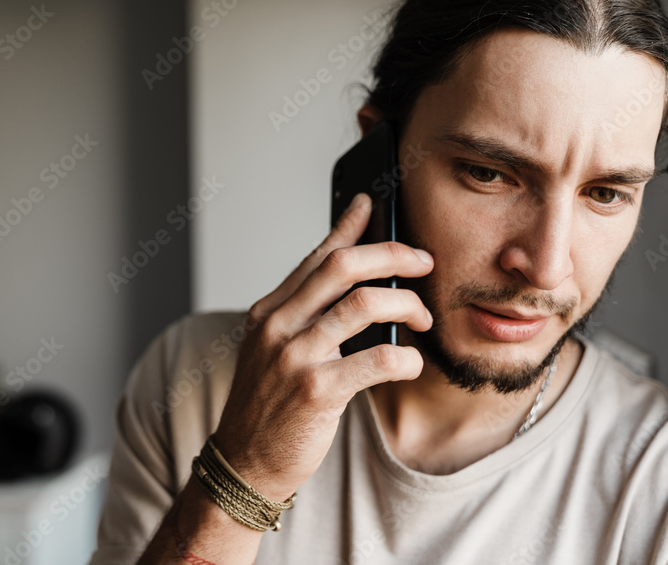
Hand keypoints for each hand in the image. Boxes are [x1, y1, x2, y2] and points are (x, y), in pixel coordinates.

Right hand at [212, 192, 433, 501]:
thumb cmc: (268, 405)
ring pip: (365, 304)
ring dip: (407, 305)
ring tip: (422, 317)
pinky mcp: (317, 390)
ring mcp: (295, 356)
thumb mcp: (274, 348)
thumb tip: (346, 279)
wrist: (244, 461)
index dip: (350, 228)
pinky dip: (406, 359)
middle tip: (423, 262)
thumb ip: (306, 312)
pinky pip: (378, 360)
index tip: (373, 206)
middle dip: (393, 255)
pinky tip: (412, 363)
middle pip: (344, 266)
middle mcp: (279, 326)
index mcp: (269, 311)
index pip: (317, 257)